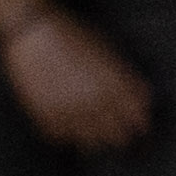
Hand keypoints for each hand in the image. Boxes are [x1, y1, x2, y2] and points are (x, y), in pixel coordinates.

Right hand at [0, 4, 154, 150]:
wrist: (32, 30)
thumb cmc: (73, 35)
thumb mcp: (108, 51)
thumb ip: (128, 79)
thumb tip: (143, 102)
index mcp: (115, 86)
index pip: (140, 120)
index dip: (143, 127)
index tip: (142, 130)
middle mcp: (94, 102)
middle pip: (119, 138)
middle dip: (124, 139)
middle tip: (122, 138)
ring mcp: (69, 112)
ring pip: (92, 145)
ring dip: (97, 141)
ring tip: (96, 135)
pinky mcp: (45, 116)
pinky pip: (62, 139)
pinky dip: (67, 136)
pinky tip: (69, 127)